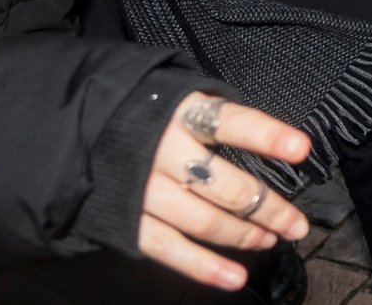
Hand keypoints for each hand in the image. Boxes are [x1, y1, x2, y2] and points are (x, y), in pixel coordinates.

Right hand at [141, 94, 311, 291]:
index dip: (266, 136)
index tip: (301, 149)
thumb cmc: (137, 109)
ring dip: (243, 236)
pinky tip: (234, 277)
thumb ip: (214, 114)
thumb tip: (267, 137)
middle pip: (225, 185)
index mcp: (177, 112)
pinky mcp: (125, 221)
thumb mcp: (174, 92)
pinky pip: (169, 248)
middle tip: (296, 224)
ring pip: (203, 220)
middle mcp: (160, 152)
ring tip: (271, 240)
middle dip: (268, 208)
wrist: (70, 128)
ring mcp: (142, 190)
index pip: (229, 122)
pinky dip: (204, 267)